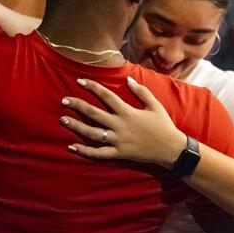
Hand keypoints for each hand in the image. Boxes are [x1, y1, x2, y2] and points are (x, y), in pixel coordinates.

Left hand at [59, 77, 185, 167]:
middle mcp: (120, 125)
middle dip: (77, 106)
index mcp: (128, 112)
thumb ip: (141, 91)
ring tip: (63, 119)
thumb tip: (127, 79)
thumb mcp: (155, 105)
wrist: (171, 149)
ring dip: (76, 126)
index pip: (106, 96)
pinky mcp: (118, 153)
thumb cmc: (163, 125)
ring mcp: (118, 141)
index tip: (79, 81)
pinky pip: (98, 153)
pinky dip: (84, 151)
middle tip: (63, 100)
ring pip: (92, 133)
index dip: (92, 87)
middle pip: (94, 114)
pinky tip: (71, 146)